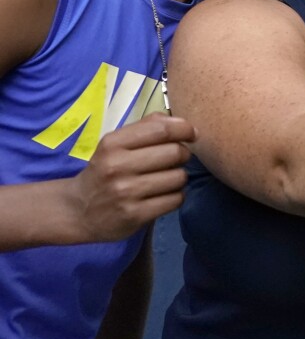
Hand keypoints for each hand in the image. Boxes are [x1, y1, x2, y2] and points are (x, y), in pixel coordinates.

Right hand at [64, 113, 195, 241]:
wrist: (78, 210)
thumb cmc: (106, 170)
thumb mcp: (116, 144)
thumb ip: (147, 127)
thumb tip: (183, 123)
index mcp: (113, 144)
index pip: (161, 129)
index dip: (185, 129)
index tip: (192, 134)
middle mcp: (117, 166)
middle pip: (175, 153)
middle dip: (183, 155)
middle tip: (175, 160)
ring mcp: (126, 193)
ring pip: (179, 177)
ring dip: (179, 177)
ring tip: (166, 179)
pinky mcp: (135, 215)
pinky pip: (175, 199)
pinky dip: (176, 196)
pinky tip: (163, 196)